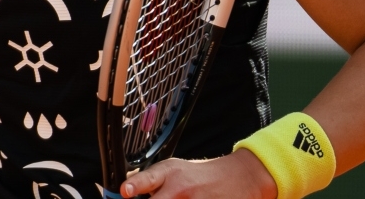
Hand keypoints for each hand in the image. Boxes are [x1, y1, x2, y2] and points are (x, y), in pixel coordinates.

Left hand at [121, 151, 276, 198]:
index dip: (135, 186)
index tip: (125, 192)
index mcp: (169, 173)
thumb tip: (126, 194)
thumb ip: (150, 182)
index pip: (148, 179)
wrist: (238, 177)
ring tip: (183, 198)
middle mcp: (180, 188)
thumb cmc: (200, 175)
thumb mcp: (174, 170)